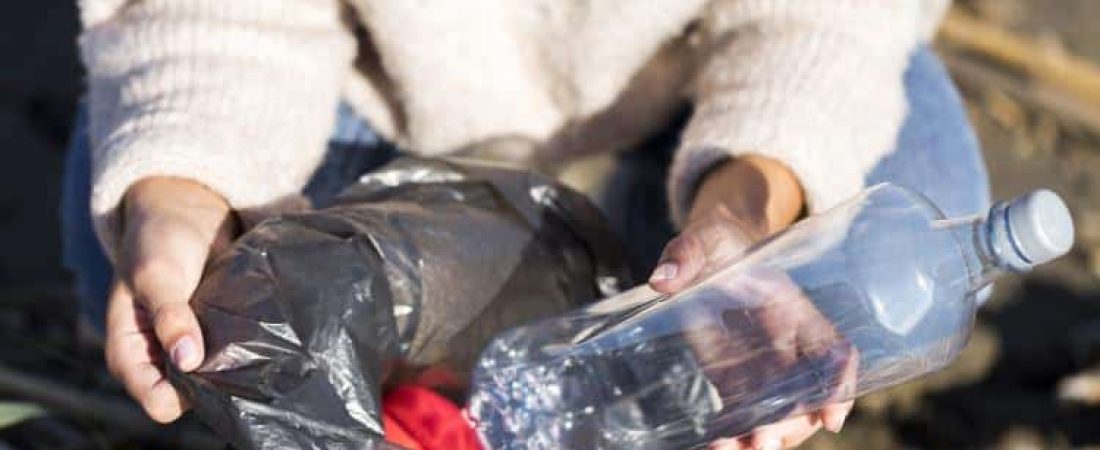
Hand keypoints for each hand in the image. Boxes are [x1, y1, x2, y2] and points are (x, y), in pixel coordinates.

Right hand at [104, 177, 237, 422]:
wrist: (184, 213)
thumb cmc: (158, 241)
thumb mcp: (158, 275)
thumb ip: (171, 317)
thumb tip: (189, 360)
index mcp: (129, 355)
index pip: (159, 402)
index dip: (185, 392)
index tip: (213, 364)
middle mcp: (157, 361)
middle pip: (190, 398)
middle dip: (212, 381)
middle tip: (238, 351)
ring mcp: (187, 351)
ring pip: (214, 381)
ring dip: (231, 366)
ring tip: (251, 341)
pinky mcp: (213, 337)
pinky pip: (231, 359)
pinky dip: (243, 350)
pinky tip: (258, 335)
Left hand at [650, 156, 854, 449]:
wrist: (709, 247)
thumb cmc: (716, 240)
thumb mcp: (701, 238)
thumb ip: (684, 256)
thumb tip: (663, 281)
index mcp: (790, 308)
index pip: (832, 349)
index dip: (838, 384)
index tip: (829, 417)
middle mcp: (784, 342)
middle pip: (804, 394)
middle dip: (789, 424)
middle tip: (761, 444)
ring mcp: (760, 363)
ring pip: (774, 411)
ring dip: (759, 436)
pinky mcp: (732, 376)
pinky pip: (740, 413)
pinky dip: (730, 435)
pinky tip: (711, 449)